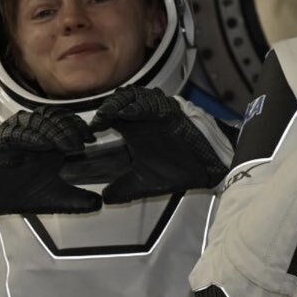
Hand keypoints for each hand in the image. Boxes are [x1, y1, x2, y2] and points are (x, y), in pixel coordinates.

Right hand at [0, 109, 102, 219]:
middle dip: (70, 127)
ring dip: (54, 131)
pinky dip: (32, 137)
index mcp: (46, 140)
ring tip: (68, 145)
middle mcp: (32, 132)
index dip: (79, 127)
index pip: (65, 121)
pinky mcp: (2, 140)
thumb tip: (100, 204)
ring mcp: (17, 133)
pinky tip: (45, 146)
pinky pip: (17, 132)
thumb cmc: (19, 194)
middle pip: (53, 117)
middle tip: (82, 142)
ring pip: (37, 120)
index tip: (91, 139)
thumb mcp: (54, 198)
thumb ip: (77, 199)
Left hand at [91, 86, 226, 203]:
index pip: (111, 116)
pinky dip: (141, 107)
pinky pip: (155, 104)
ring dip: (120, 104)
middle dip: (107, 108)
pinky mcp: (173, 113)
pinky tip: (129, 113)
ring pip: (136, 97)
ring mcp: (158, 113)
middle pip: (120, 101)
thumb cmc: (179, 169)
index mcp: (135, 129)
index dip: (99, 121)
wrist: (208, 167)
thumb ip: (124, 188)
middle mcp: (144, 118)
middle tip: (97, 122)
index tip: (88, 134)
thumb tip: (104, 199)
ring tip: (108, 115)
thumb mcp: (145, 182)